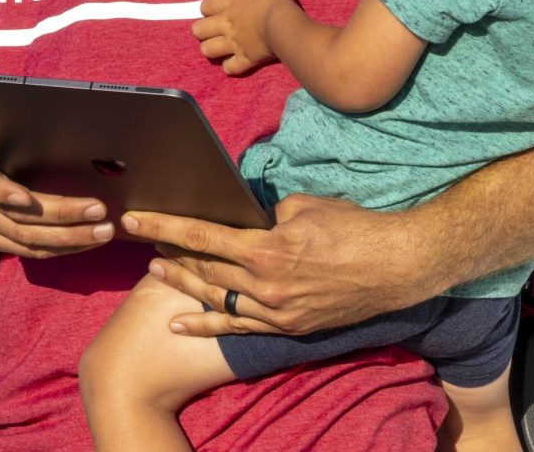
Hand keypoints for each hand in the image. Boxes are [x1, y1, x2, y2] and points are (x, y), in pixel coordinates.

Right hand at [0, 136, 115, 259]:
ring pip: (29, 240)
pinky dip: (64, 248)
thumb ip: (21, 137)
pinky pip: (33, 252)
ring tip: (102, 231)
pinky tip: (88, 241)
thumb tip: (67, 131)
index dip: (3, 192)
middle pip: (19, 218)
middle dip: (63, 215)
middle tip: (98, 210)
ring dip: (71, 238)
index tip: (25, 197)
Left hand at [120, 193, 433, 336]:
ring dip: (182, 285)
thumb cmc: (354, 228)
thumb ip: (265, 214)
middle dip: (169, 253)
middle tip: (143, 241)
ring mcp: (277, 312)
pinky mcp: (289, 327)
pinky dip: (207, 326)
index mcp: (267, 249)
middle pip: (203, 268)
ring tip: (155, 272)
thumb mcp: (303, 206)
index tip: (135, 220)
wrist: (398, 267)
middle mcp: (266, 285)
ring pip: (216, 299)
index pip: (200, 235)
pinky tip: (180, 324)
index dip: (163, 226)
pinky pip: (239, 328)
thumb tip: (244, 217)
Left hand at [192, 0, 293, 74]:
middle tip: (210, 31)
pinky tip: (234, 64)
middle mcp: (226, 25)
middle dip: (201, 31)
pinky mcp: (244, 59)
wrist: (282, 24)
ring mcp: (233, 43)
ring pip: (207, 50)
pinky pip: (230, 68)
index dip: (207, 9)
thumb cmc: (274, 0)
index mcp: (229, 4)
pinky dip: (231, 67)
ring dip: (210, 50)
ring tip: (217, 49)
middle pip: (198, 30)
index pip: (205, 6)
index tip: (213, 11)